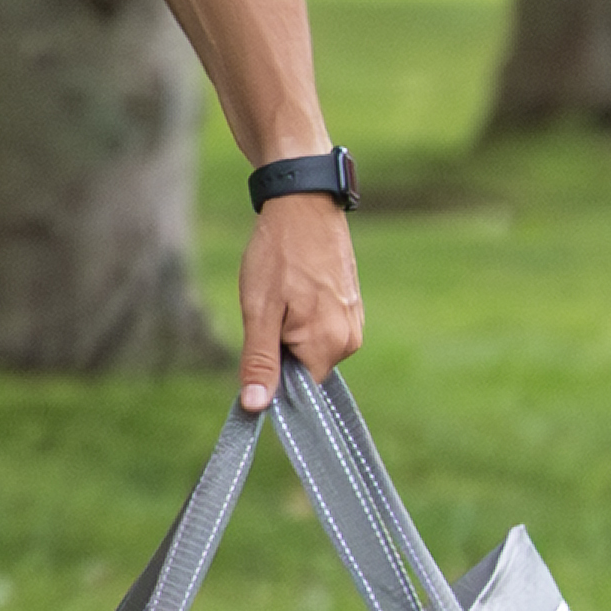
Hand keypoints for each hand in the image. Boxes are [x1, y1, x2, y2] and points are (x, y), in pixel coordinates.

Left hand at [235, 194, 364, 411]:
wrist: (304, 203)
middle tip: (271, 306)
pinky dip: (304, 315)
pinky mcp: (352, 306)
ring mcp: (354, 322)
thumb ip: (260, 361)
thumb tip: (256, 407)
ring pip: (311, 346)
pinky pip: (322, 328)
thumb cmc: (278, 254)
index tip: (261, 337)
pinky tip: (297, 286)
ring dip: (291, 329)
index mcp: (327, 345)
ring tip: (286, 291)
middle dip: (281, 346)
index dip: (273, 371)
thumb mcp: (258, 310)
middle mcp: (350, 340)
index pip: (297, 389)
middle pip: (304, 367)